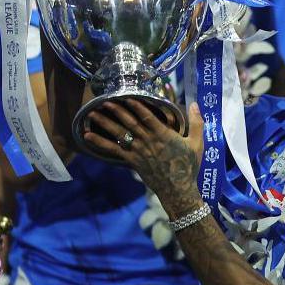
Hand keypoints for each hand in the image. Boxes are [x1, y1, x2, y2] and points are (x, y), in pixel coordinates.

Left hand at [84, 100, 204, 217]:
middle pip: (130, 123)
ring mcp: (139, 151)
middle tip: (104, 100)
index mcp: (164, 135)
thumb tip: (196, 103)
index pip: (147, 116)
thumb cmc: (188, 165)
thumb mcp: (197, 143)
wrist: (178, 189)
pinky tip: (87, 136)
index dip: (137, 106)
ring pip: (120, 134)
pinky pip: (114, 150)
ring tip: (93, 113)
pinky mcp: (132, 161)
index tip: (127, 96)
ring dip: (105, 123)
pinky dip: (100, 142)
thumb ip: (196, 122)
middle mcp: (148, 141)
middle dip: (117, 110)